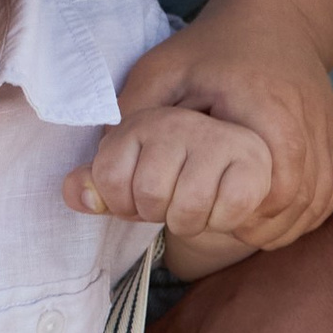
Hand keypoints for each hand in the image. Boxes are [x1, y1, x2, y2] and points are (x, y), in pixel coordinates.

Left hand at [68, 107, 276, 268]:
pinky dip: (224, 221)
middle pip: (149, 196)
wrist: (249, 110)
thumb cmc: (180, 153)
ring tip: (202, 198)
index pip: (108, 178)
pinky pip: (228, 214)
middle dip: (159, 212)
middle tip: (177, 194)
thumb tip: (76, 195)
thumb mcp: (134, 151)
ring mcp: (223, 140)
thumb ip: (101, 173)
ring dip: (191, 221)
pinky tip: (227, 201)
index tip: (140, 186)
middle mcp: (183, 123)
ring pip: (187, 211)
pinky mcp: (257, 164)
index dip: (120, 199)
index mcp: (146, 118)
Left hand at [116, 0, 332, 248]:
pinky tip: (242, 204)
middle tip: (189, 205)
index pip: (254, 197)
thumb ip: (121, 129)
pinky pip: (310, 217)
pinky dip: (274, 222)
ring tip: (213, 202)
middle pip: (271, 218)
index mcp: (270, 115)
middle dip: (223, 221)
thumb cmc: (213, 48)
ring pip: (291, 223)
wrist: (280, 20)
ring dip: (248, 226)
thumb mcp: (160, 73)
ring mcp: (330, 157)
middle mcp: (310, 139)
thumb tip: (78, 189)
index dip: (210, 209)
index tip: (177, 197)